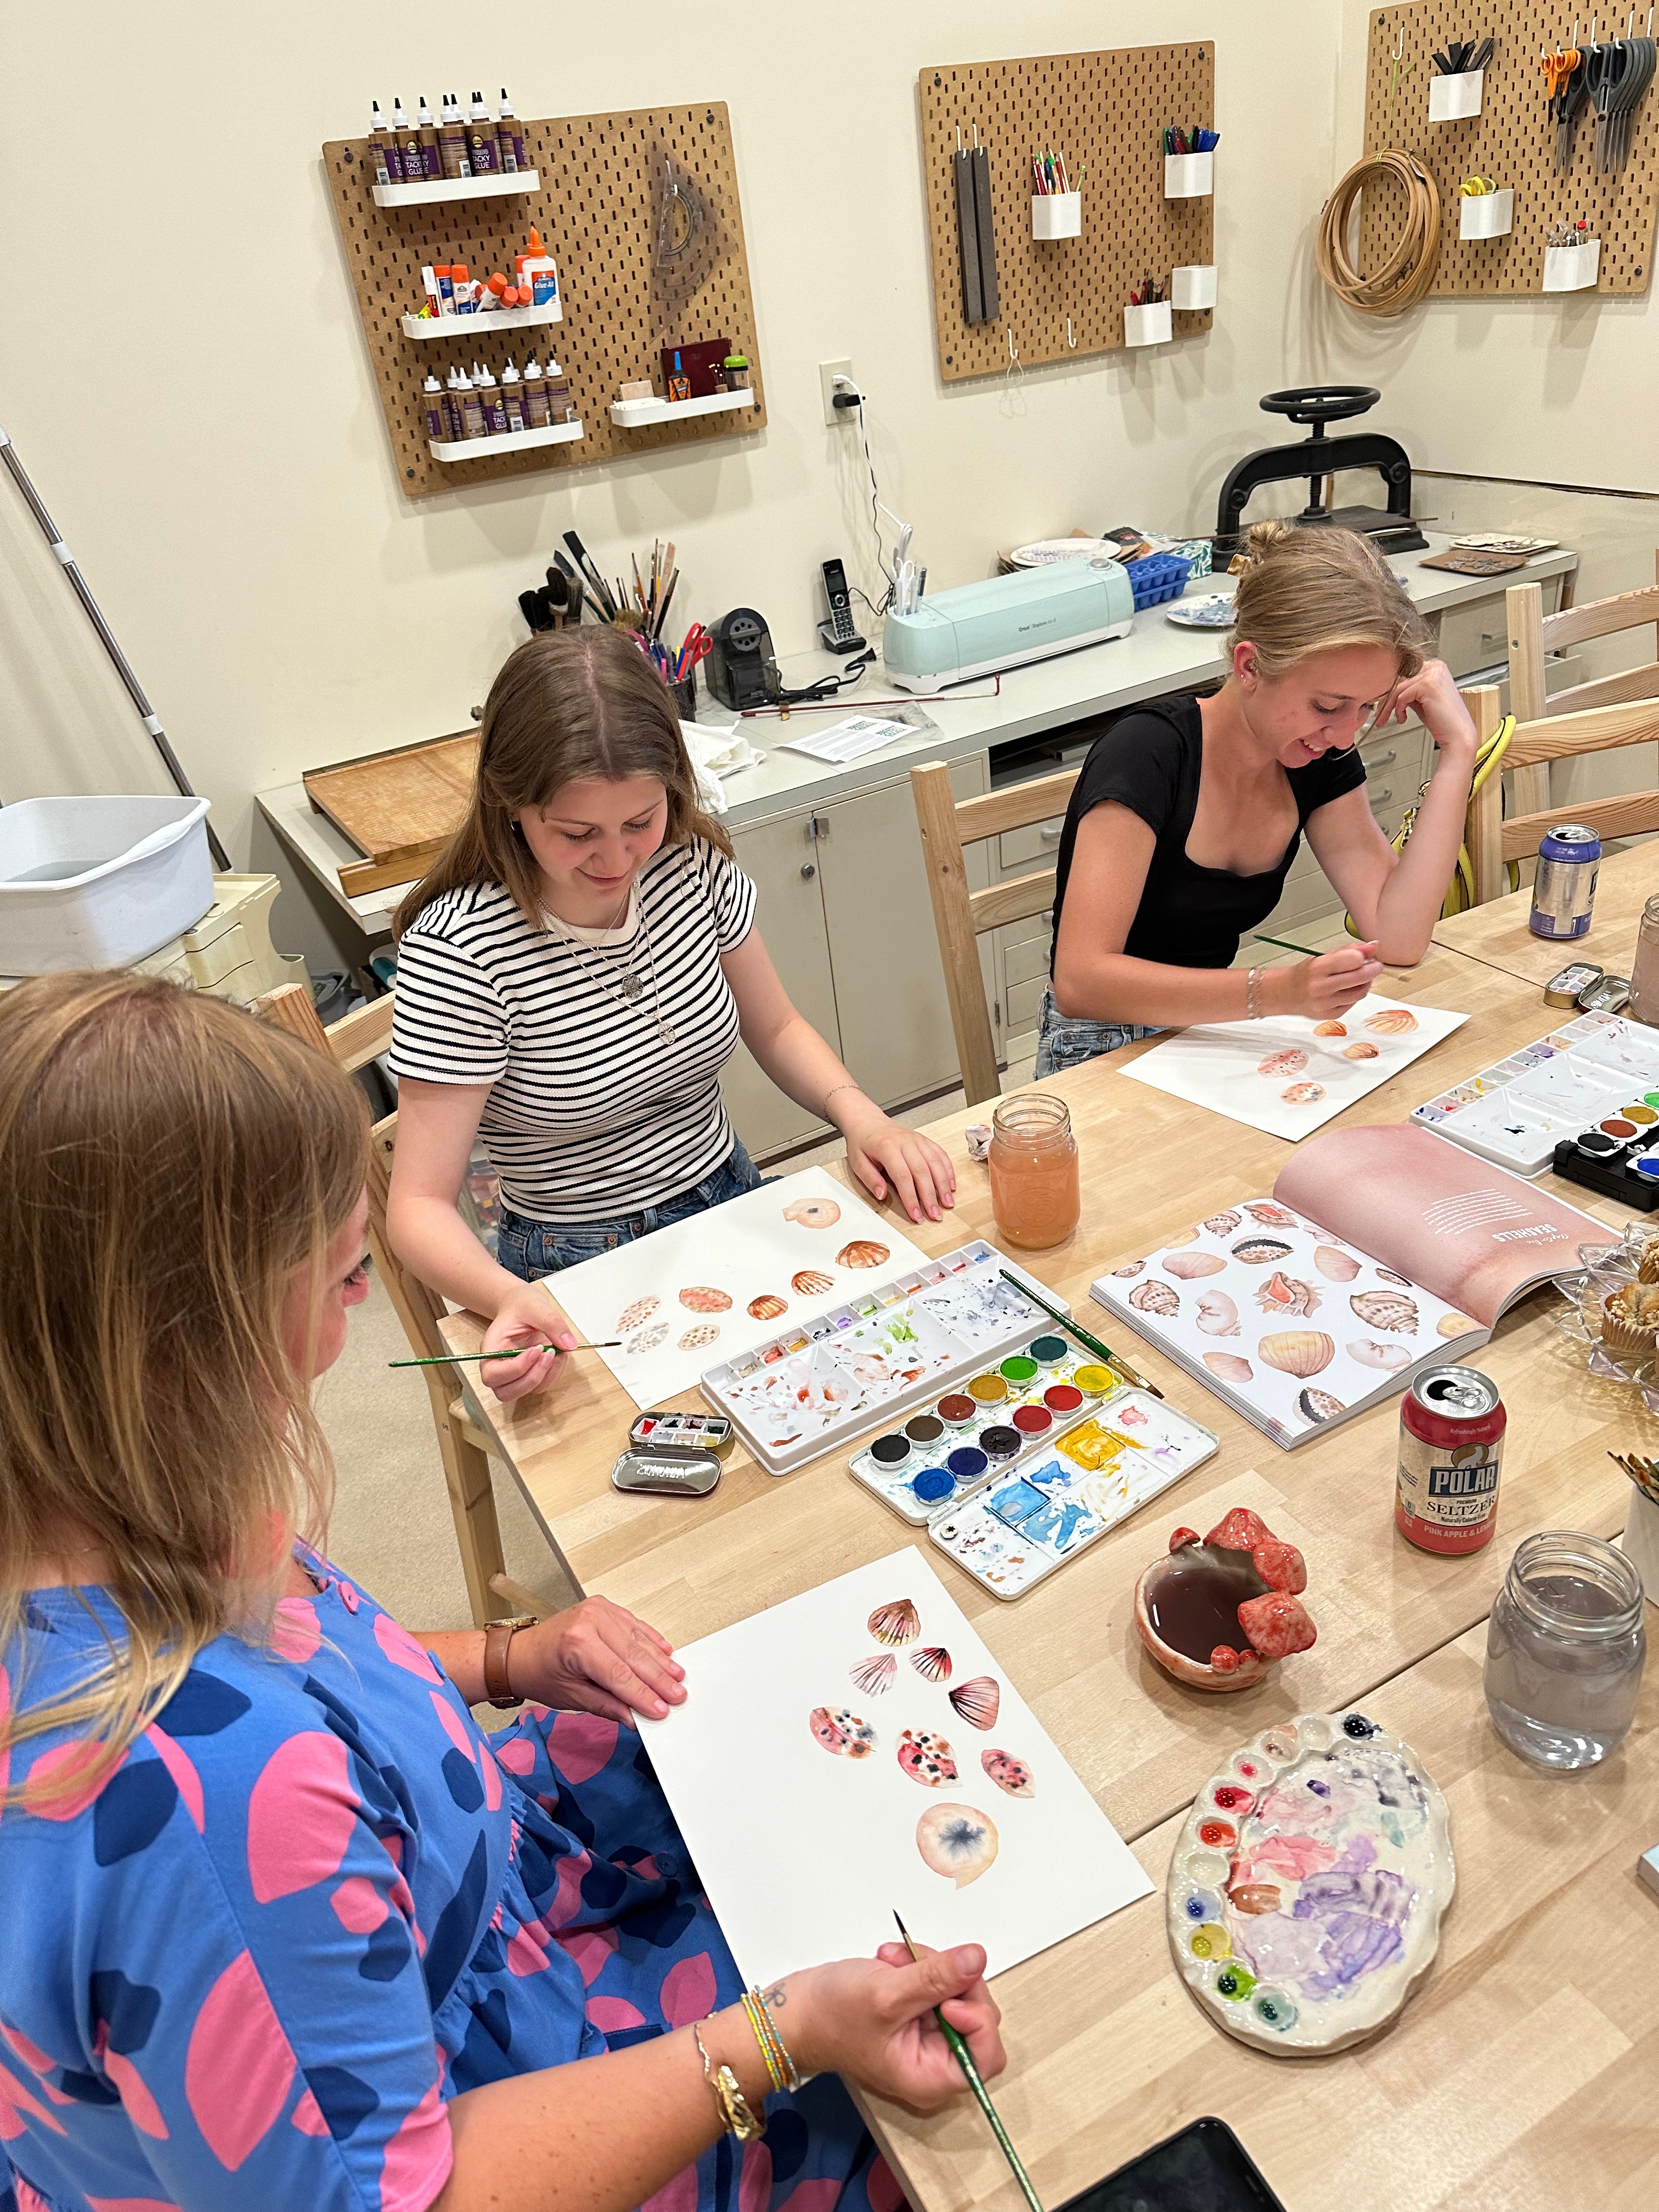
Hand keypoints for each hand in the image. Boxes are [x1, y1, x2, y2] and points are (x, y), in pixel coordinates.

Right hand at [478, 1282, 578, 1403]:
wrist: (523, 1306)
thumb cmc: (521, 1306)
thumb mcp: (536, 1306)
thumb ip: (551, 1323)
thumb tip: (569, 1344)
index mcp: (490, 1350)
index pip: (492, 1374)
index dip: (516, 1368)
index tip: (536, 1349)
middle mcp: (498, 1367)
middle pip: (506, 1392)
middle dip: (532, 1377)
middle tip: (548, 1352)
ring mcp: (514, 1375)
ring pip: (526, 1392)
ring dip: (545, 1376)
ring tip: (555, 1351)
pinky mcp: (529, 1375)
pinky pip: (541, 1385)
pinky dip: (553, 1373)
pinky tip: (558, 1354)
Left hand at [507, 1596, 686, 1721]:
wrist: (519, 1653)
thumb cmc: (539, 1673)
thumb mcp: (572, 1698)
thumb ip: (608, 1706)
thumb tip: (635, 1717)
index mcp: (577, 1643)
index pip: (620, 1675)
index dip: (643, 1695)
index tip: (661, 1709)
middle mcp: (589, 1621)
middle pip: (633, 1656)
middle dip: (658, 1679)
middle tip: (677, 1696)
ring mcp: (598, 1610)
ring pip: (638, 1640)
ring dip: (659, 1661)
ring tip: (677, 1678)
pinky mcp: (604, 1607)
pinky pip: (634, 1625)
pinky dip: (651, 1640)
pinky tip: (666, 1653)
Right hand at [774, 1942, 1003, 2112]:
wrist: (797, 2010)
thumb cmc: (831, 2017)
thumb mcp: (887, 1994)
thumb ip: (936, 1978)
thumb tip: (977, 1958)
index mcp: (931, 2077)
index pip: (987, 2054)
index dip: (977, 2018)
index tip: (950, 1994)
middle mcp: (935, 2060)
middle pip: (976, 2015)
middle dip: (948, 1980)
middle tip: (916, 1962)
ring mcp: (927, 2034)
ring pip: (958, 1991)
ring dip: (929, 1966)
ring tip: (894, 1960)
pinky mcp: (918, 2012)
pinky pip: (938, 1982)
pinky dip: (918, 1964)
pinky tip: (891, 1961)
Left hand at [834, 1094, 956, 1224]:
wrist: (867, 1120)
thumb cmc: (862, 1142)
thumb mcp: (857, 1162)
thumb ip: (870, 1179)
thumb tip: (882, 1195)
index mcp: (887, 1147)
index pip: (903, 1177)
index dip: (911, 1198)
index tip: (916, 1215)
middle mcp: (906, 1142)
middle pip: (922, 1172)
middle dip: (931, 1196)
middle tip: (936, 1215)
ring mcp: (917, 1140)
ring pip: (935, 1163)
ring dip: (944, 1185)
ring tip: (948, 1203)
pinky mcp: (924, 1140)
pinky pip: (940, 1154)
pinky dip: (948, 1170)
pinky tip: (951, 1185)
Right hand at [1277, 941, 1382, 1020]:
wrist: (1287, 994)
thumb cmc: (1306, 974)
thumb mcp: (1324, 956)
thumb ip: (1349, 951)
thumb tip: (1373, 946)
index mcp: (1319, 967)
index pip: (1354, 960)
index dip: (1365, 957)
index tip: (1367, 956)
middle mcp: (1321, 987)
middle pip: (1361, 977)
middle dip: (1374, 969)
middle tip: (1375, 966)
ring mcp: (1326, 1003)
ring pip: (1361, 992)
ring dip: (1366, 983)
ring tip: (1361, 977)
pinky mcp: (1331, 1015)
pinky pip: (1354, 1003)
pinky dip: (1356, 994)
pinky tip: (1349, 989)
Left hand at [1372, 658, 1476, 764]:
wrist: (1457, 735)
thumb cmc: (1442, 721)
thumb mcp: (1422, 699)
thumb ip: (1409, 690)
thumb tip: (1389, 688)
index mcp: (1436, 667)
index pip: (1405, 673)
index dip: (1391, 688)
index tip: (1382, 702)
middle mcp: (1435, 667)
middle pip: (1400, 678)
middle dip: (1386, 697)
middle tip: (1379, 713)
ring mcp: (1432, 674)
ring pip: (1398, 687)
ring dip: (1388, 706)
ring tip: (1385, 719)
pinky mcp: (1427, 685)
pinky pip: (1402, 695)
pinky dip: (1398, 709)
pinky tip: (1403, 718)